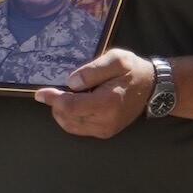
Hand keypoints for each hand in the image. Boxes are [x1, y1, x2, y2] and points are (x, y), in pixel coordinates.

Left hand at [33, 49, 152, 138]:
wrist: (152, 88)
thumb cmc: (133, 70)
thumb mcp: (116, 60)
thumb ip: (92, 70)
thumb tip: (71, 83)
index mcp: (107, 103)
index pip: (70, 106)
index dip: (52, 99)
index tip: (40, 92)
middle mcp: (105, 121)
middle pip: (66, 117)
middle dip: (57, 103)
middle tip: (59, 88)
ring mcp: (105, 130)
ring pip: (70, 125)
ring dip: (62, 111)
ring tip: (70, 95)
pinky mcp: (104, 133)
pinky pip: (78, 128)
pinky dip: (70, 117)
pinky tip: (76, 104)